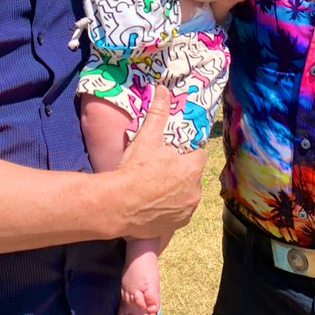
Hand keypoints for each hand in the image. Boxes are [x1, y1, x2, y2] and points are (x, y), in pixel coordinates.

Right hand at [115, 87, 204, 239]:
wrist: (118, 204)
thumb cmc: (134, 169)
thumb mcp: (147, 137)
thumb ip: (158, 112)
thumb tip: (163, 89)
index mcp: (192, 168)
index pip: (197, 155)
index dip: (185, 153)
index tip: (170, 153)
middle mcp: (195, 191)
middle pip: (192, 175)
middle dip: (180, 171)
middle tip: (158, 169)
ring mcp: (186, 210)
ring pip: (186, 194)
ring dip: (176, 190)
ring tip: (155, 187)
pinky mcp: (176, 225)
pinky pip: (178, 212)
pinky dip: (170, 208)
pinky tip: (154, 203)